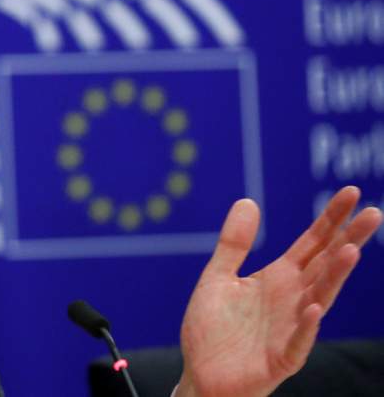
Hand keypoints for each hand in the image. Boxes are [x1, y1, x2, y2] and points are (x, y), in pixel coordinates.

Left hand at [175, 187, 381, 396]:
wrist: (200, 375)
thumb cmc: (212, 329)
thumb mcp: (217, 278)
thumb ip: (234, 244)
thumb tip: (248, 200)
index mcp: (278, 278)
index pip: (312, 243)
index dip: (330, 218)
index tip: (350, 191)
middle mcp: (291, 299)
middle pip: (325, 265)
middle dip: (348, 240)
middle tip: (374, 213)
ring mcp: (290, 328)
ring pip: (320, 298)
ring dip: (335, 277)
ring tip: (350, 251)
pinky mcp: (281, 358)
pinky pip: (297, 340)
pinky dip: (306, 325)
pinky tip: (315, 307)